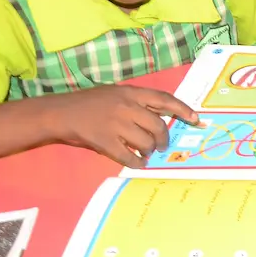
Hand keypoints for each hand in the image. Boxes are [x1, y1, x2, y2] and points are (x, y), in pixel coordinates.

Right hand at [38, 85, 197, 168]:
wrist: (59, 112)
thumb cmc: (89, 103)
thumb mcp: (116, 94)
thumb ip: (137, 102)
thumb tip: (161, 116)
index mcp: (131, 93)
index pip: (164, 100)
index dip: (183, 110)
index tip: (196, 119)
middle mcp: (126, 107)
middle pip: (158, 125)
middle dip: (163, 138)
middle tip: (162, 145)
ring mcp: (115, 125)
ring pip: (145, 142)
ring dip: (149, 150)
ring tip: (147, 152)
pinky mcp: (105, 142)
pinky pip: (128, 156)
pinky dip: (137, 162)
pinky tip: (139, 163)